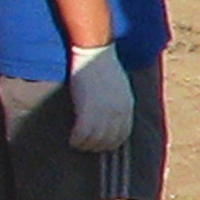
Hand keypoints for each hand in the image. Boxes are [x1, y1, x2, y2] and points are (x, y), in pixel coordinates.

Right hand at [63, 40, 135, 154]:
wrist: (95, 53)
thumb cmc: (105, 66)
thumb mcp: (120, 87)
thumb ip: (120, 102)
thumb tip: (113, 114)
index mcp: (128, 107)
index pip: (123, 135)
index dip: (111, 142)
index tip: (101, 143)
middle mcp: (118, 114)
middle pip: (109, 142)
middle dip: (97, 146)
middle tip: (86, 145)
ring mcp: (103, 114)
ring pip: (95, 141)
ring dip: (85, 145)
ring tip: (77, 143)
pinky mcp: (88, 112)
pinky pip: (82, 135)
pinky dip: (76, 140)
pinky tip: (71, 139)